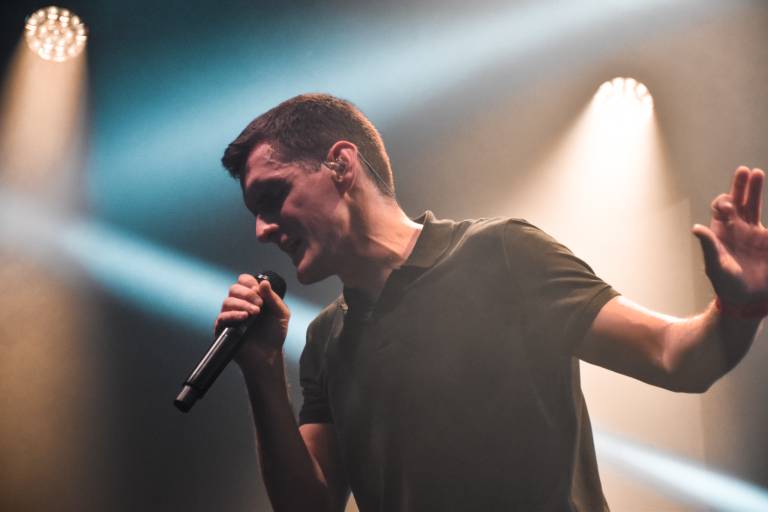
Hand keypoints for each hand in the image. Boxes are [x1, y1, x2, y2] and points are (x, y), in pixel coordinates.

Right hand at [214, 274, 290, 364]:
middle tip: (260, 305)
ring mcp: (230, 316)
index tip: (259, 290)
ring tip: (255, 313)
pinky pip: (222, 317)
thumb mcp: (281, 313)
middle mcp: (239, 304)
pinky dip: (233, 314)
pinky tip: (244, 318)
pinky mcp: (223, 329)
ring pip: (227, 301)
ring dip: (242, 304)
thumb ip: (273, 298)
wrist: (269, 354)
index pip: (243, 281)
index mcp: (251, 297)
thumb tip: (264, 282)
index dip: (249, 282)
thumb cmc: (274, 334)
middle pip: (234, 288)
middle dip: (248, 294)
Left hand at [693, 166, 767, 304]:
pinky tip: (766, 192)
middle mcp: (737, 229)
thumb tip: (696, 228)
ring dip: (754, 190)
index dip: (723, 202)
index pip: (720, 210)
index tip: (729, 205)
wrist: (747, 300)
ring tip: (757, 173)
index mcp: (721, 233)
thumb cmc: (726, 285)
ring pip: (753, 206)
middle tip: (744, 171)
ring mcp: (753, 233)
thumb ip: (709, 246)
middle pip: (738, 202)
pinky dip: (767, 211)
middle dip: (740, 187)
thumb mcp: (715, 266)